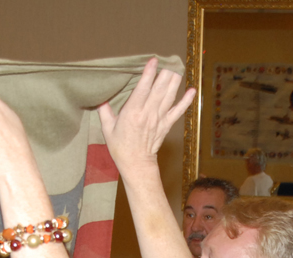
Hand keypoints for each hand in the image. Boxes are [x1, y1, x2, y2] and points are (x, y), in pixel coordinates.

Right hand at [97, 57, 195, 172]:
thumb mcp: (107, 128)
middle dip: (165, 73)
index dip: (148, 74)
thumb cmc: (120, 147)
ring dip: (175, 81)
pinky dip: (186, 101)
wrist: (136, 163)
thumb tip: (100, 96)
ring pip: (169, 96)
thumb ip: (104, 110)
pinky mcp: (166, 125)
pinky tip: (192, 91)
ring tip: (177, 67)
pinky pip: (178, 111)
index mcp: (132, 113)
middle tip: (169, 59)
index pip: (142, 89)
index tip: (153, 60)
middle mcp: (148, 114)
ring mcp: (159, 119)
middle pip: (159, 89)